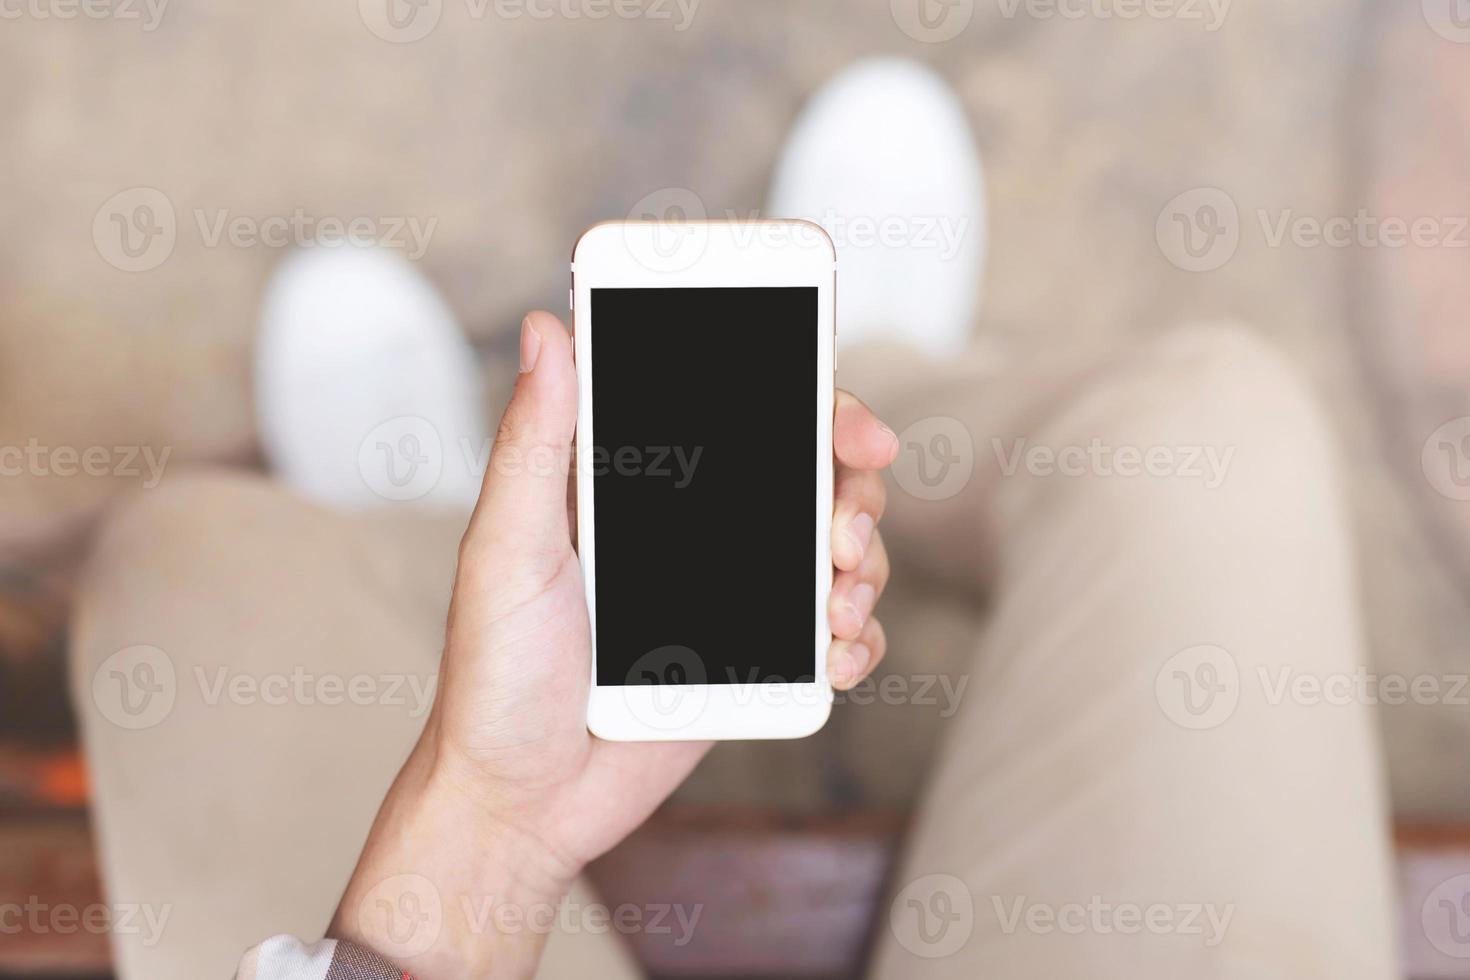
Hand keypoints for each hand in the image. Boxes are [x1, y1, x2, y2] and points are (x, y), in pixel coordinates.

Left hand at [331, 311, 898, 976]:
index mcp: (639, 489)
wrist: (519, 800)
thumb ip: (534, 442)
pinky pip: (833, 634)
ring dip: (865, 569)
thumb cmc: (493, 675)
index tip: (854, 430)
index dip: (810, 407)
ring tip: (837, 605)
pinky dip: (856, 639)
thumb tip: (545, 330)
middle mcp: (695, 533)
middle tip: (845, 535)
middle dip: (853, 497)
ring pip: (836, 552)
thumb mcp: (506, 549)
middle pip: (810, 480)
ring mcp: (731, 597)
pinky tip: (835, 656)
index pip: (739, 417)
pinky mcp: (753, 662)